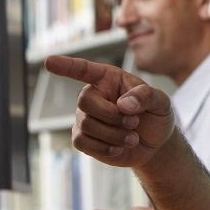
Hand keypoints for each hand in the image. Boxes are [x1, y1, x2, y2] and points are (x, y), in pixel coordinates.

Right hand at [45, 55, 176, 168]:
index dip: (66, 66)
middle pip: (84, 101)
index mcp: (109, 79)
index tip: (49, 61)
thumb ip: (145, 96)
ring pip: (86, 125)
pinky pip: (82, 142)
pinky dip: (104, 148)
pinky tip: (119, 148)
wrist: (155, 144)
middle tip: (134, 122)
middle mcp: (93, 95)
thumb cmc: (156, 115)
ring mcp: (85, 117)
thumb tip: (123, 104)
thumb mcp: (161, 101)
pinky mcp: (84, 139)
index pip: (84, 69)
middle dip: (111, 115)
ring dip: (114, 134)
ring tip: (133, 137)